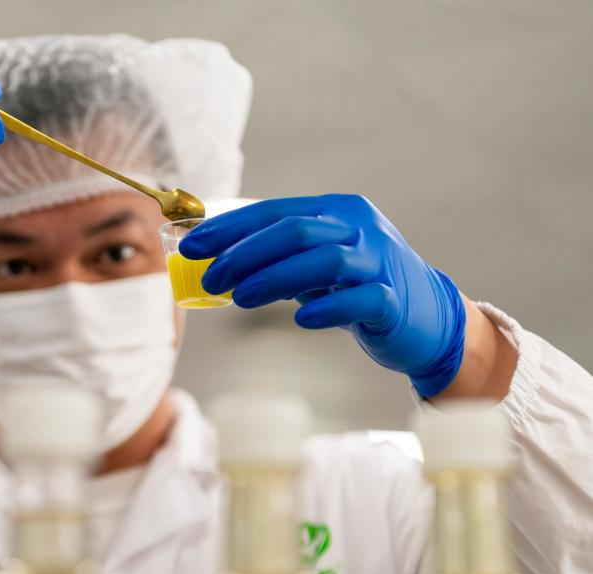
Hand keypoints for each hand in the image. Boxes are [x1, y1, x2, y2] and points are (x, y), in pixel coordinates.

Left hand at [179, 194, 465, 396]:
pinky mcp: (393, 300)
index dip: (230, 227)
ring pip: (326, 260)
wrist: (426, 315)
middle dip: (245, 254)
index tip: (192, 245)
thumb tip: (214, 260)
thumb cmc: (357, 284)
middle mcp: (359, 228)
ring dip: (275, 278)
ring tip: (241, 298)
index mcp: (334, 211)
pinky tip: (302, 319)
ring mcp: (379, 262)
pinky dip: (328, 308)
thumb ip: (275, 257)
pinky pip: (361, 299)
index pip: (274, 211)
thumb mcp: (314, 262)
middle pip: (296, 231)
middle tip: (211, 278)